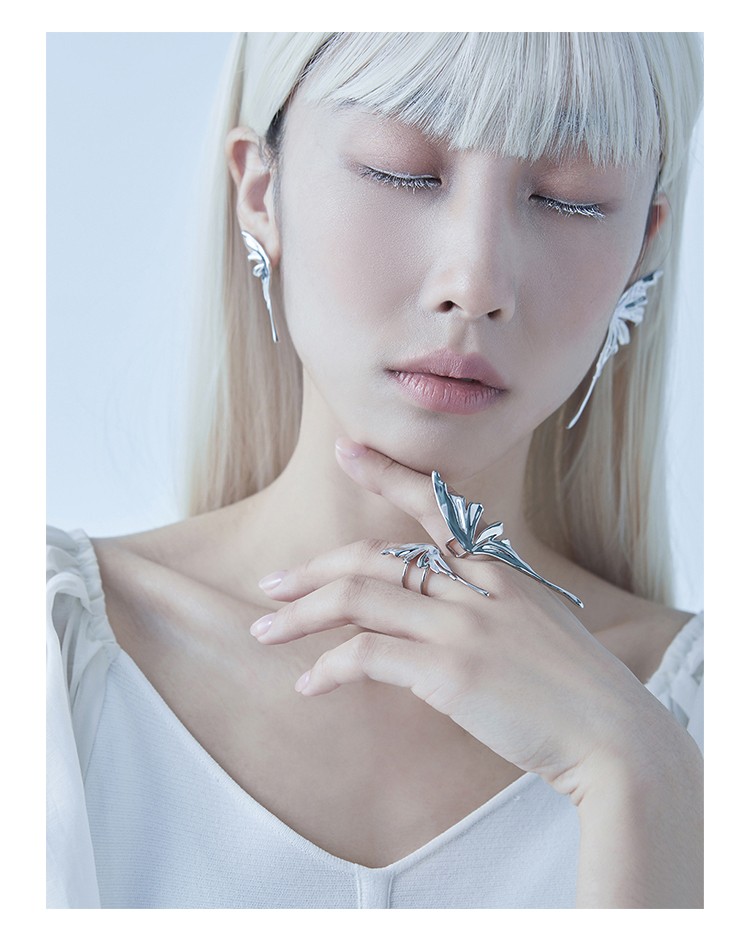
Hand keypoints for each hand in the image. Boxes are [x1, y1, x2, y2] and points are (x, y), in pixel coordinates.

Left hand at [251, 439, 664, 795]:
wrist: (617, 737)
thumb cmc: (579, 689)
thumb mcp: (537, 626)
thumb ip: (487, 609)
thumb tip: (434, 614)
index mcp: (498, 569)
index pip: (435, 505)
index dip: (385, 474)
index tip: (344, 450)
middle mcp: (475, 586)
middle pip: (373, 558)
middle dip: (313, 569)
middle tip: (270, 584)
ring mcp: (462, 624)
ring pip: (358, 597)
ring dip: (301, 615)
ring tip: (264, 632)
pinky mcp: (450, 670)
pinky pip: (367, 655)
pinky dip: (330, 667)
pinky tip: (310, 685)